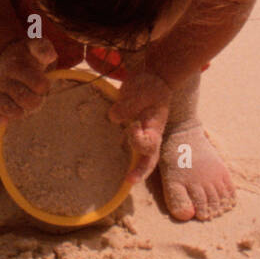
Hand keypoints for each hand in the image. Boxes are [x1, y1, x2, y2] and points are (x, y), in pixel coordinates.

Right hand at [0, 36, 56, 123]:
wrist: (12, 58)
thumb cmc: (30, 55)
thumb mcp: (38, 47)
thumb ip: (44, 49)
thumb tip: (49, 56)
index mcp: (15, 66)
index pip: (38, 84)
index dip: (44, 86)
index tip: (43, 82)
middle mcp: (4, 78)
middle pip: (25, 99)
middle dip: (36, 101)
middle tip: (36, 95)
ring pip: (6, 108)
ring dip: (20, 112)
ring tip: (24, 107)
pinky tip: (5, 121)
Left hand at [108, 68, 171, 184]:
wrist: (153, 77)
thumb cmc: (150, 85)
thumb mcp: (142, 91)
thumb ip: (128, 105)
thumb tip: (113, 117)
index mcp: (155, 128)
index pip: (148, 143)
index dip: (137, 139)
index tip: (132, 125)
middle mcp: (149, 134)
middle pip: (148, 158)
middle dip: (140, 171)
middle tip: (129, 181)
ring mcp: (141, 132)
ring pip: (138, 155)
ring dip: (131, 167)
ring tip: (121, 180)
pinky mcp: (131, 127)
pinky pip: (127, 143)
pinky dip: (119, 152)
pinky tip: (104, 157)